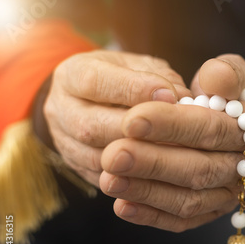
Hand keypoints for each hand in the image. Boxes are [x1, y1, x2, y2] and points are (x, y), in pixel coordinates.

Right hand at [44, 50, 189, 185]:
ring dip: (136, 158)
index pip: (95, 82)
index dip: (133, 89)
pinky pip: (103, 178)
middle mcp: (61, 109)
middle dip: (135, 132)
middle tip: (174, 132)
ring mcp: (64, 142)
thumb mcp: (137, 65)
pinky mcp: (76, 167)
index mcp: (73, 74)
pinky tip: (159, 171)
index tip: (169, 95)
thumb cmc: (122, 78)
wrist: (88, 100)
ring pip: (96, 157)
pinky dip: (133, 176)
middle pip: (91, 126)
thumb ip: (160, 77)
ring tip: (172, 153)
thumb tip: (183, 98)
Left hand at [99, 54, 244, 231]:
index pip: (212, 128)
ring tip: (108, 179)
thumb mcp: (236, 71)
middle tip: (111, 155)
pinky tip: (121, 206)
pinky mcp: (210, 211)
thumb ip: (227, 72)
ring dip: (147, 192)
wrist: (239, 121)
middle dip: (154, 163)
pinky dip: (152, 216)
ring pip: (190, 200)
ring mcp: (229, 194)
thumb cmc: (230, 92)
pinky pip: (183, 220)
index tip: (132, 118)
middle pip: (200, 169)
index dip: (173, 125)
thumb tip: (212, 80)